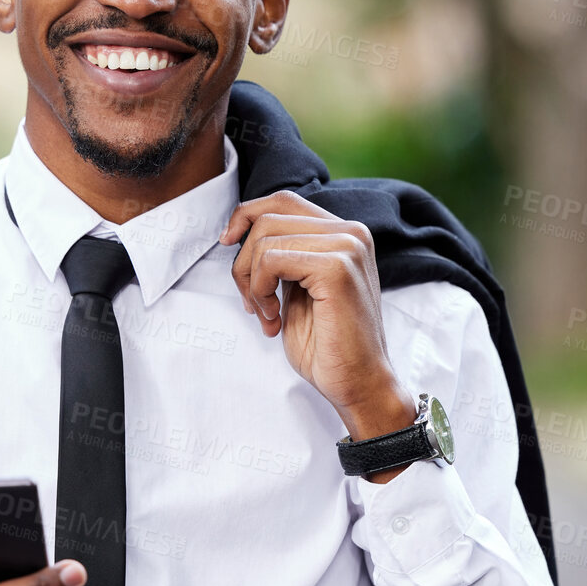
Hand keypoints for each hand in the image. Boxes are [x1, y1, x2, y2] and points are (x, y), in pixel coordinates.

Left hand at [220, 190, 418, 445]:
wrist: (359, 384)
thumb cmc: (328, 345)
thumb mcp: (297, 289)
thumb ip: (282, 257)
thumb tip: (241, 231)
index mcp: (344, 234)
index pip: (282, 202)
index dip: (246, 217)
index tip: (227, 244)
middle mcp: (351, 232)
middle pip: (268, 216)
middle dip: (244, 260)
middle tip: (251, 301)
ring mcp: (347, 246)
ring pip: (265, 237)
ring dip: (251, 279)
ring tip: (266, 313)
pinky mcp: (337, 268)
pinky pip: (272, 259)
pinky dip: (260, 289)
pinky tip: (274, 316)